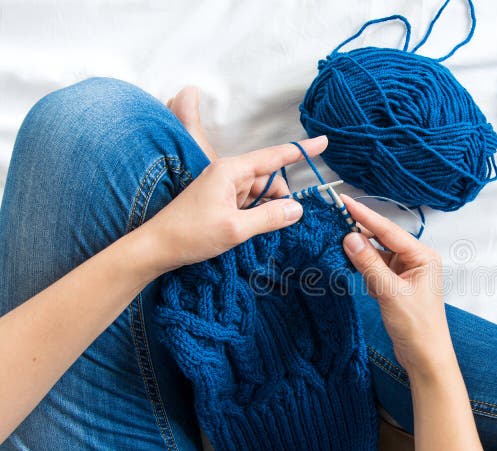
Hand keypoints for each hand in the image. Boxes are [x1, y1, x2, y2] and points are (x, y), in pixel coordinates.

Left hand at [140, 86, 328, 272]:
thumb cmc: (191, 234)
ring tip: (246, 231)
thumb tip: (298, 208)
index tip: (325, 141)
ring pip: (260, 194)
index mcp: (232, 170)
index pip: (275, 156)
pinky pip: (249, 203)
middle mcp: (229, 173)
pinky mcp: (220, 201)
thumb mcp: (236, 228)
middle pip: (270, 180)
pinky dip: (253, 216)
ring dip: (263, 211)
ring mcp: (224, 187)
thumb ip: (270, 217)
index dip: (302, 150)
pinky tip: (244, 231)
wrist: (156, 247)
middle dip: (277, 200)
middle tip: (267, 224)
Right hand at [341, 195, 452, 378]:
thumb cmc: (417, 327)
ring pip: (377, 253)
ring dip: (359, 248)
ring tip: (335, 235)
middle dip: (359, 229)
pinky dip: (363, 265)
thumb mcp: (390, 292)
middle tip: (334, 216)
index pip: (389, 230)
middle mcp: (416, 259)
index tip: (344, 201)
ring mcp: (406, 272)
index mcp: (423, 256)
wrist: (425, 357)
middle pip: (383, 238)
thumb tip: (350, 237)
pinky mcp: (396, 284)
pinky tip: (348, 258)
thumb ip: (369, 264)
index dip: (364, 215)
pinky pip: (376, 267)